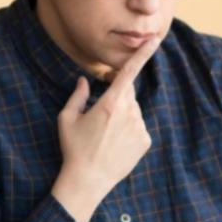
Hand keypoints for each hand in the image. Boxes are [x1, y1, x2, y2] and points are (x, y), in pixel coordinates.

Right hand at [50, 34, 161, 221]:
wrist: (88, 181)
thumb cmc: (74, 148)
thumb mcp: (67, 119)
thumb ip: (77, 96)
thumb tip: (83, 81)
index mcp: (110, 103)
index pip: (129, 72)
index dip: (143, 54)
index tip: (155, 40)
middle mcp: (129, 113)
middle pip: (127, 92)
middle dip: (116, 96)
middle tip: (100, 115)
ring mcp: (139, 127)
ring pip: (133, 110)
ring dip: (122, 115)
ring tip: (105, 136)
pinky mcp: (145, 141)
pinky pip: (138, 126)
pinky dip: (129, 130)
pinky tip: (114, 144)